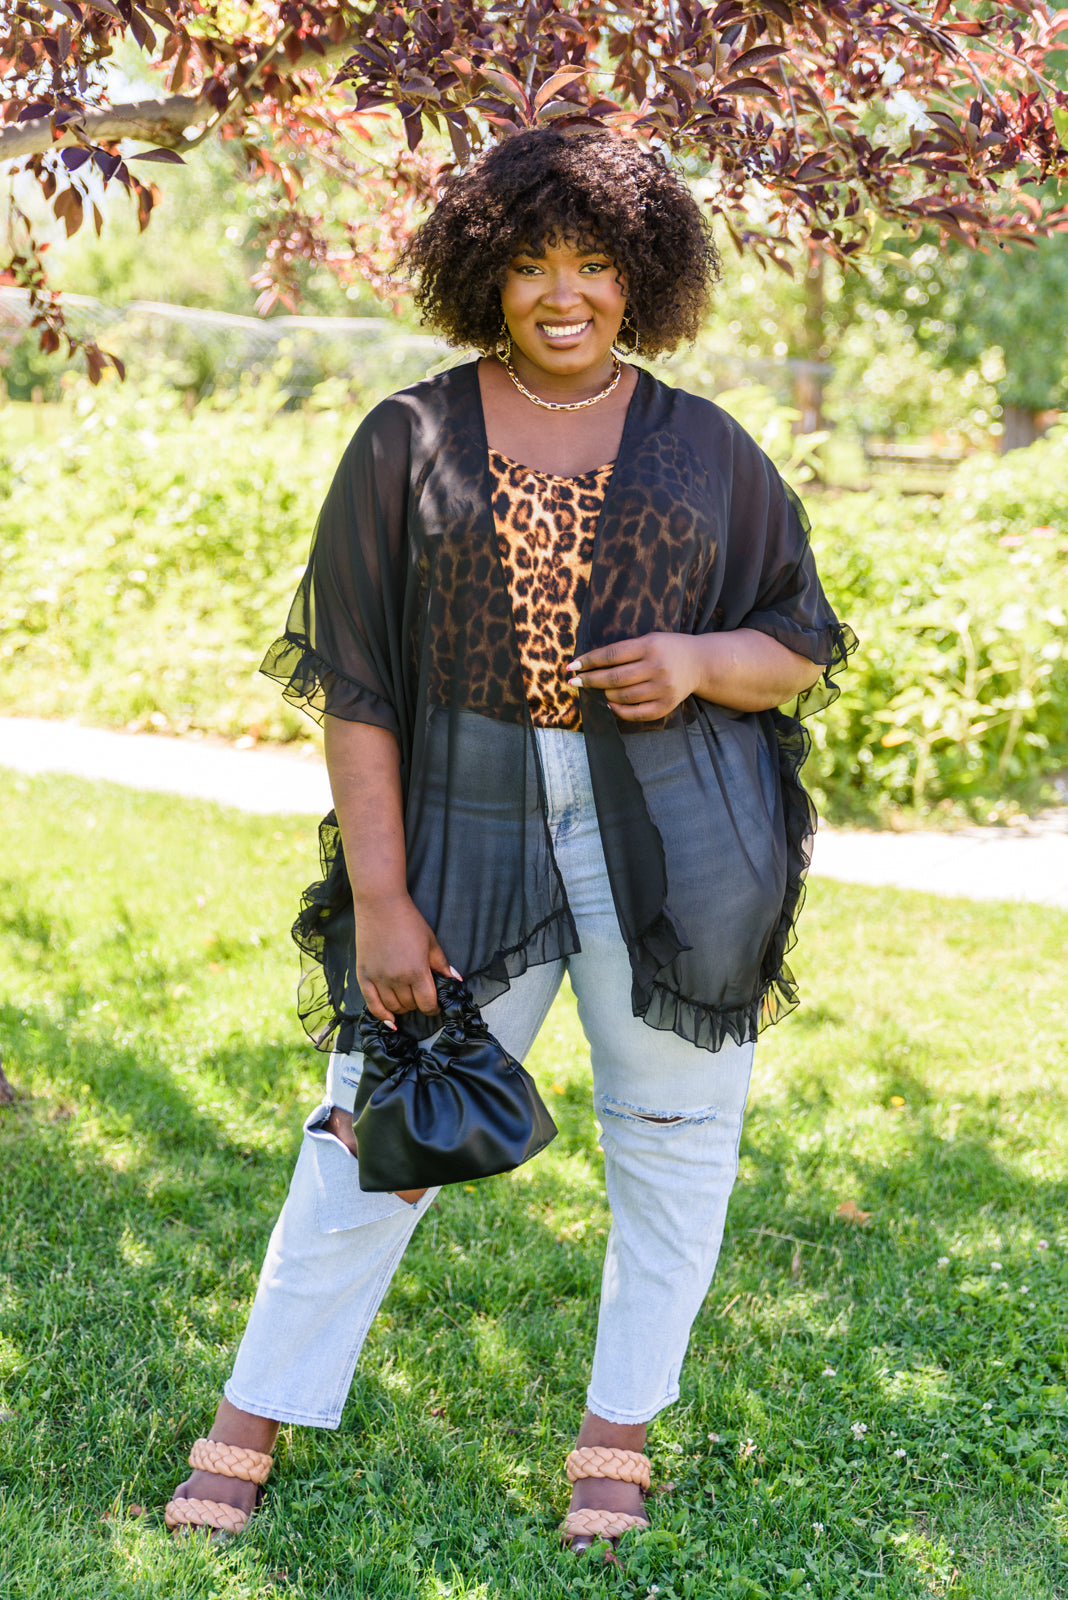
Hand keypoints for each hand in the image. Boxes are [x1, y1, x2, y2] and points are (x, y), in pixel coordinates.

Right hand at [354, 892, 457, 1027]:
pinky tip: (389, 1020)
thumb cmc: (409, 921)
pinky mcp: (363, 975)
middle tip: (420, 995)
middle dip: (418, 1004)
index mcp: (416, 972)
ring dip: (402, 1007)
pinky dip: (381, 1014)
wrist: (381, 905)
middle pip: (410, 1006)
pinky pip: (371, 1004)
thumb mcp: (431, 942)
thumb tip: (456, 980)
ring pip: (393, 1007)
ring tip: (407, 999)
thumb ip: (442, 964)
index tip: (435, 1004)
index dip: (433, 1008)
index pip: (427, 1004)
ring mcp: (378, 978)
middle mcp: (396, 979)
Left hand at [567, 633, 699, 721]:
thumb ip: (623, 651)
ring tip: (597, 691)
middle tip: (574, 682)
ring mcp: (663, 688)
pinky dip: (619, 710)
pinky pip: (636, 713)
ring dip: (604, 694)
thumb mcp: (649, 640)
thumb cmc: (667, 649)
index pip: (612, 654)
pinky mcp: (667, 704)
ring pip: (623, 696)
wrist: (700, 663)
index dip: (589, 661)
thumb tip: (590, 666)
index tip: (572, 666)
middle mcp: (657, 667)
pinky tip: (610, 704)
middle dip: (590, 680)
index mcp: (650, 646)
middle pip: (614, 677)